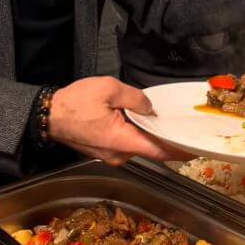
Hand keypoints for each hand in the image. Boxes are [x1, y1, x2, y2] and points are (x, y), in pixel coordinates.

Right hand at [48, 77, 182, 167]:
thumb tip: (149, 108)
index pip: (159, 151)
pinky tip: (140, 120)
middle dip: (166, 137)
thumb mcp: (108, 89)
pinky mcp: (104, 152)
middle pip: (150, 148)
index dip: (180, 150)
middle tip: (183, 125)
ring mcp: (110, 156)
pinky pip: (126, 144)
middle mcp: (118, 155)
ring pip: (138, 145)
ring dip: (148, 133)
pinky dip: (136, 134)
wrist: (47, 116)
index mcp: (122, 141)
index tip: (196, 149)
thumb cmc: (74, 103)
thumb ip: (135, 98)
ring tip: (162, 118)